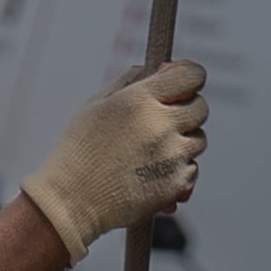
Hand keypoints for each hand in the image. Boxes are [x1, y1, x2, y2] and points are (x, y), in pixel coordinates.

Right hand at [17, 60, 208, 261]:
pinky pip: (192, 170)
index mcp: (140, 100)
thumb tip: (164, 68)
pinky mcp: (175, 185)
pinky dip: (177, 171)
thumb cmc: (78, 150)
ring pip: (198, 140)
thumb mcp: (96, 104)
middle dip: (186, 110)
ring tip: (150, 152)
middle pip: (201, 108)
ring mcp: (171, 157)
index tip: (180, 83)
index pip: (192, 75)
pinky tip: (152, 173)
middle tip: (162, 121)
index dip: (189, 76)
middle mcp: (160, 126)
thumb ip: (132, 81)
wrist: (70, 202)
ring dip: (181, 142)